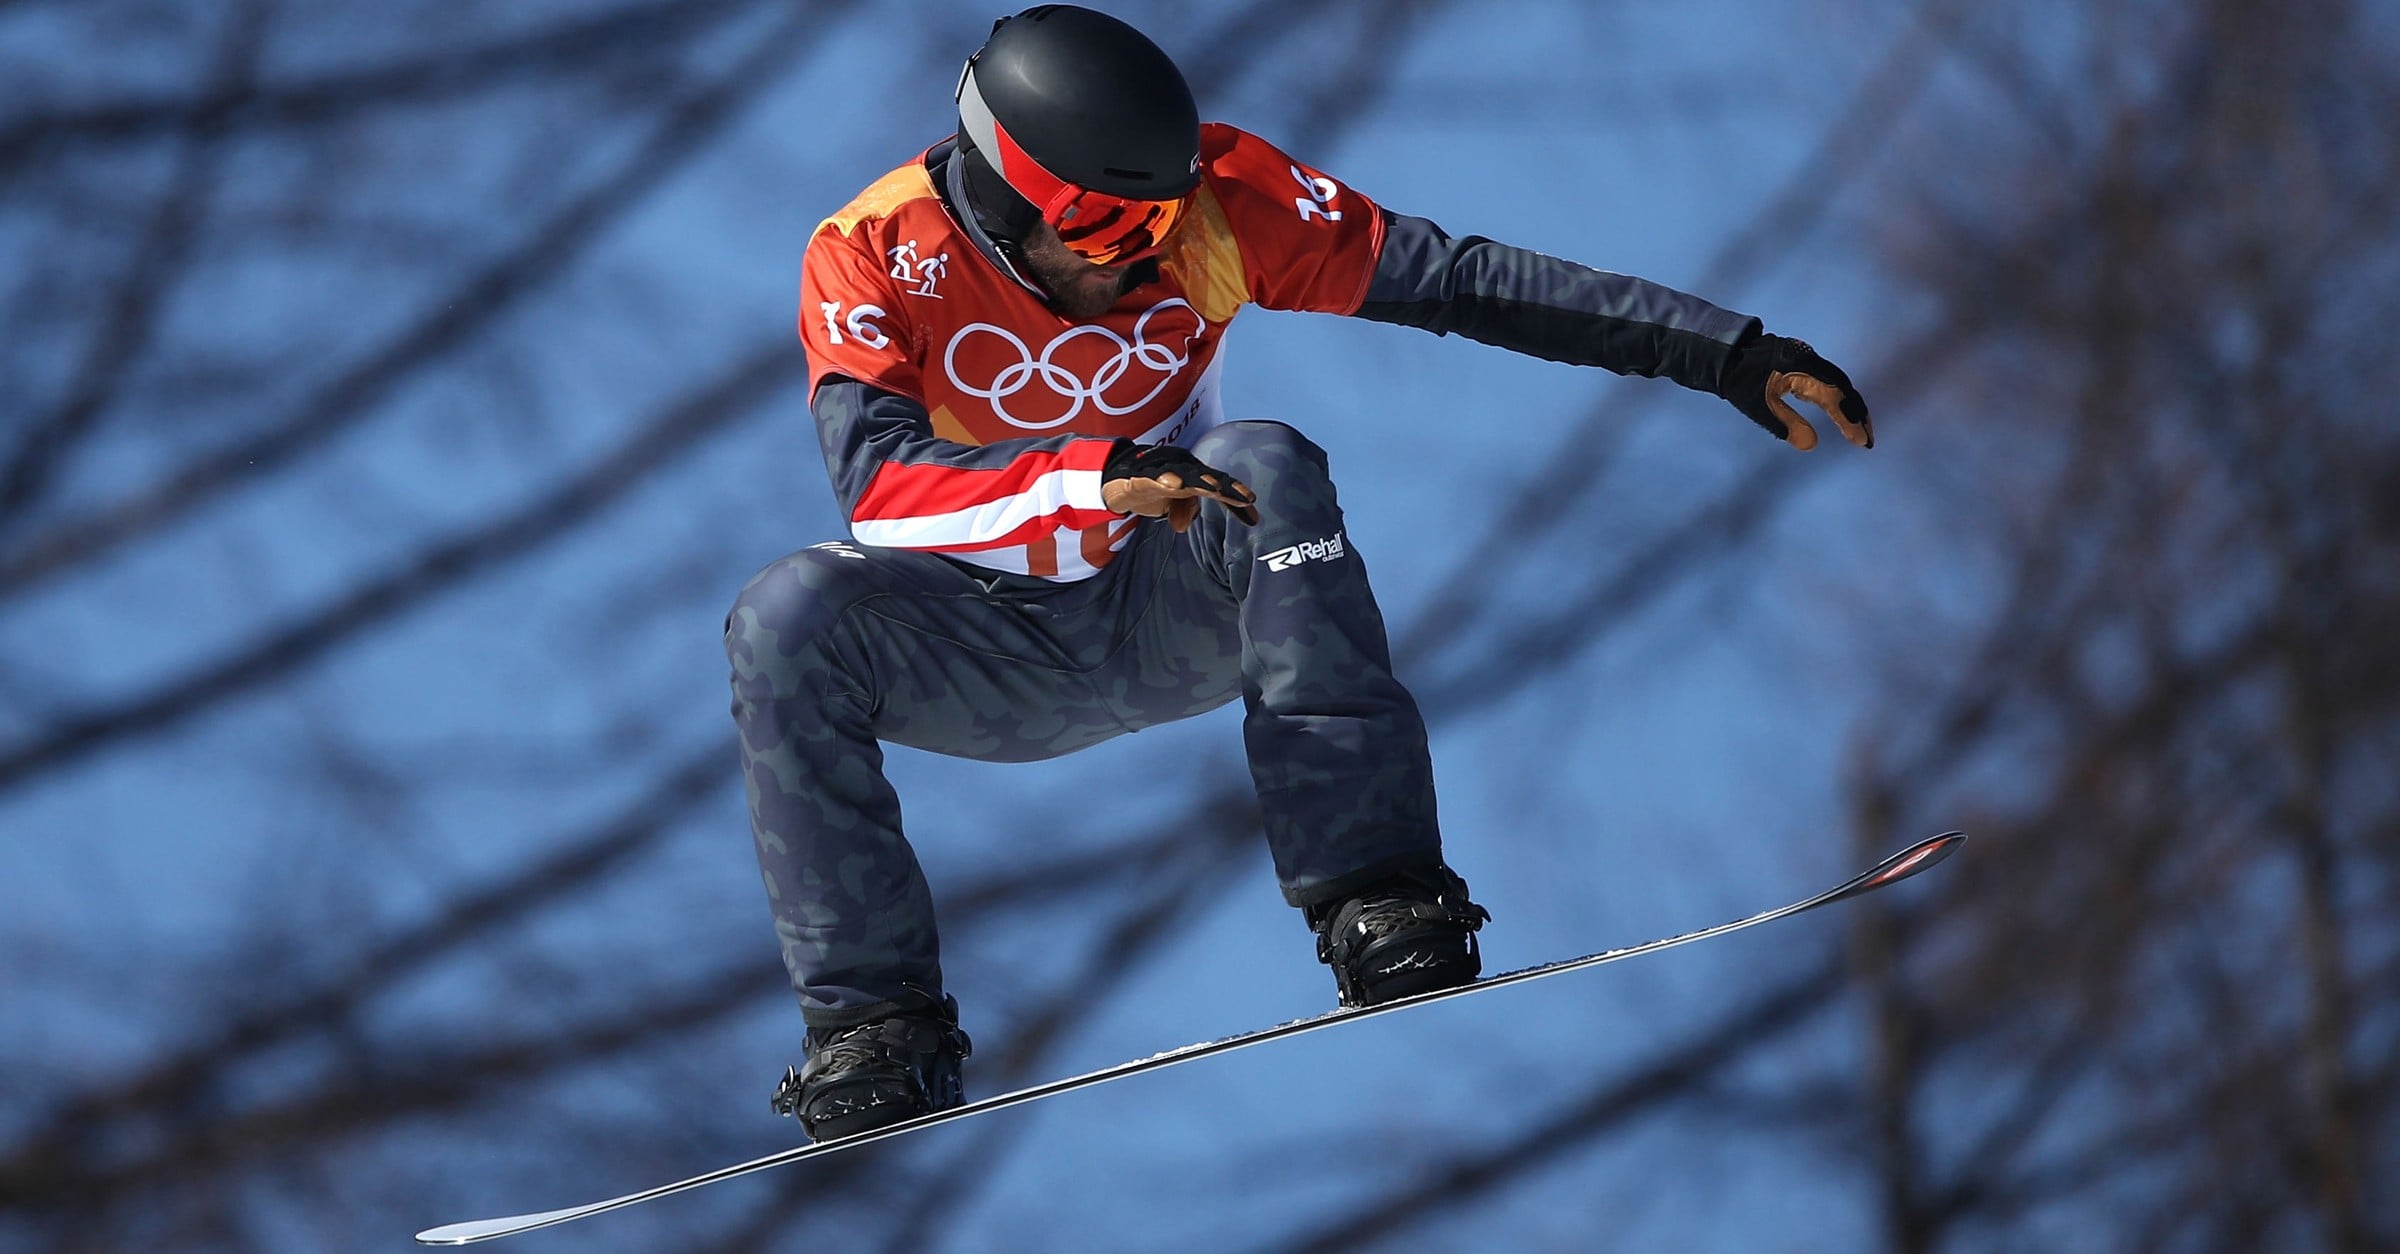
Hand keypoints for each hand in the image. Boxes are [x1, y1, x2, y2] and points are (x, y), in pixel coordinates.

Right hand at [1101, 441, 1259, 531]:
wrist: (1114, 477)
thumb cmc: (1151, 486)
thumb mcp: (1172, 501)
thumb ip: (1185, 510)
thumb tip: (1184, 526)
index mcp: (1192, 474)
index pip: (1219, 484)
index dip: (1235, 495)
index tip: (1253, 508)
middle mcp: (1180, 468)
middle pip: (1207, 476)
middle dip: (1226, 486)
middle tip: (1244, 497)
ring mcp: (1161, 470)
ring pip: (1183, 473)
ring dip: (1200, 480)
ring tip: (1214, 488)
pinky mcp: (1140, 476)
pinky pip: (1153, 477)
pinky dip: (1163, 480)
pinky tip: (1174, 485)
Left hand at [1718, 332, 1873, 450]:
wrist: (1726, 353)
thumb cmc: (1739, 380)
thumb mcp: (1759, 406)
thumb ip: (1787, 424)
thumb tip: (1811, 445)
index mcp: (1802, 369)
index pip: (1835, 398)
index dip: (1850, 420)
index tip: (1861, 441)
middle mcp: (1810, 361)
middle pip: (1843, 388)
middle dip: (1857, 414)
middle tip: (1867, 439)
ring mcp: (1807, 359)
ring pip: (1837, 383)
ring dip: (1849, 405)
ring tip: (1859, 428)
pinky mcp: (1803, 361)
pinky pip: (1827, 379)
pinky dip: (1837, 397)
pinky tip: (1838, 412)